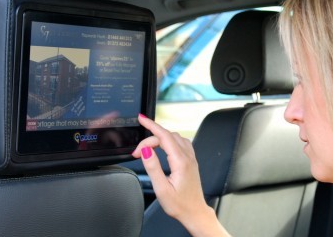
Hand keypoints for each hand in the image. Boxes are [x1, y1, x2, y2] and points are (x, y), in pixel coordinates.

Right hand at [132, 114, 229, 236]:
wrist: (194, 212)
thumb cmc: (179, 204)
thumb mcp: (161, 188)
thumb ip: (153, 167)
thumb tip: (146, 150)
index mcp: (180, 162)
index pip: (164, 136)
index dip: (151, 126)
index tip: (141, 119)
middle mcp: (188, 157)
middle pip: (168, 135)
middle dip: (151, 136)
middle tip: (137, 150)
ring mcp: (191, 158)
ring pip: (175, 137)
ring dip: (161, 136)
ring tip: (148, 144)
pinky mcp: (191, 161)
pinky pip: (181, 142)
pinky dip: (169, 139)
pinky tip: (163, 145)